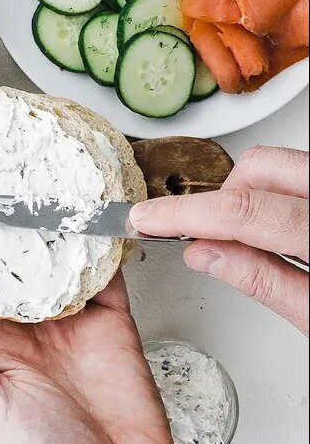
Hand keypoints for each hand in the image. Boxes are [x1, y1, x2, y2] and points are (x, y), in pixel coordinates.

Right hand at [130, 146, 308, 333]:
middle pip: (259, 168)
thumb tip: (204, 255)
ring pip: (276, 162)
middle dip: (224, 199)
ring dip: (248, 193)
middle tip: (217, 236)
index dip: (183, 214)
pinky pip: (295, 172)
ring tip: (250, 233)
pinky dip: (272, 193)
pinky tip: (275, 226)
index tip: (147, 219)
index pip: (242, 211)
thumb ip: (265, 281)